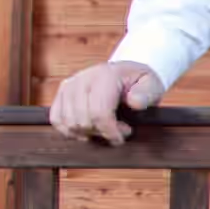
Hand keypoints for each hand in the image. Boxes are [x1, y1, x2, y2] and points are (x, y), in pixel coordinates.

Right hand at [48, 60, 164, 144]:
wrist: (126, 72)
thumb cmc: (139, 81)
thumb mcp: (152, 84)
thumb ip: (147, 93)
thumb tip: (134, 102)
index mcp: (105, 76)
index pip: (99, 112)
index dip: (110, 131)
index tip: (123, 136)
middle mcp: (82, 79)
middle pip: (82, 120)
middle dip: (101, 132)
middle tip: (117, 131)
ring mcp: (69, 85)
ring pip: (68, 122)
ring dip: (87, 133)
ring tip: (104, 128)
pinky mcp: (61, 93)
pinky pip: (56, 119)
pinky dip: (70, 130)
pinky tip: (87, 130)